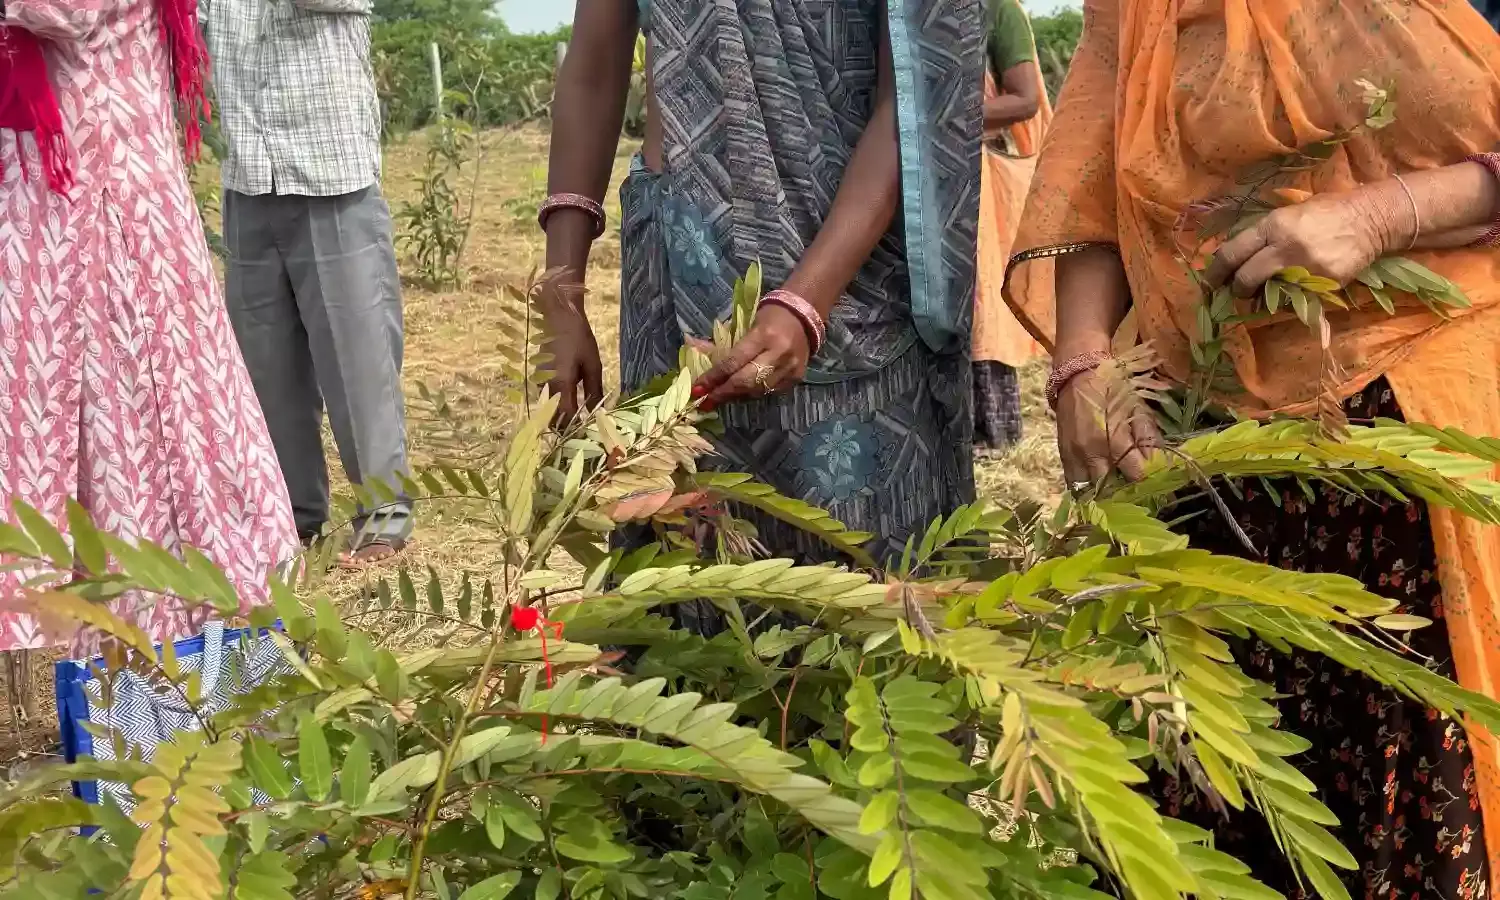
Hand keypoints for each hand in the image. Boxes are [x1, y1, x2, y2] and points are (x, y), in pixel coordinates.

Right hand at [538, 277, 602, 424]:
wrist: (558, 316)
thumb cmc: (579, 338)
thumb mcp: (592, 365)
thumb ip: (594, 391)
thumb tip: (597, 414)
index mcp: (561, 383)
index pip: (564, 418)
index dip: (575, 430)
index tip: (588, 434)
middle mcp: (545, 386)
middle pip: (551, 419)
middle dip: (565, 427)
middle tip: (584, 430)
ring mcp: (539, 382)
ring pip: (547, 410)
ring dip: (560, 418)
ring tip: (578, 419)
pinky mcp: (538, 377)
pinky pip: (545, 399)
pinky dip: (556, 406)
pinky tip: (570, 404)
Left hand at [692, 306, 810, 409]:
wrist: (804, 315)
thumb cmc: (771, 316)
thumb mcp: (746, 323)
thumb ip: (726, 344)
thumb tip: (697, 354)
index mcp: (764, 336)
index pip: (733, 362)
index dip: (714, 378)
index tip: (698, 389)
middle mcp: (778, 354)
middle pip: (745, 381)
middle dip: (722, 393)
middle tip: (704, 401)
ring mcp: (789, 369)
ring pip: (756, 390)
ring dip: (735, 396)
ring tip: (719, 398)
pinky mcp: (796, 378)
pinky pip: (768, 391)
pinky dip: (751, 393)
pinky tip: (740, 393)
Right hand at [1055, 367, 1160, 484]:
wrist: (1076, 375)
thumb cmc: (1112, 388)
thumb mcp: (1137, 408)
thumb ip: (1148, 437)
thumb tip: (1160, 463)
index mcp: (1112, 440)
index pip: (1135, 474)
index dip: (1148, 480)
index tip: (1157, 481)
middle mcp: (1089, 453)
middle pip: (1111, 488)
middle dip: (1125, 490)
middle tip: (1137, 486)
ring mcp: (1073, 456)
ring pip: (1089, 489)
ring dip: (1104, 491)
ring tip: (1116, 486)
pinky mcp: (1063, 456)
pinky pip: (1074, 482)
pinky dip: (1087, 485)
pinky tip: (1098, 480)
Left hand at [1205, 187, 1398, 297]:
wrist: (1370, 220)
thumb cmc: (1326, 212)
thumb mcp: (1290, 214)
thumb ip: (1264, 233)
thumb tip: (1237, 255)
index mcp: (1273, 225)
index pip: (1232, 252)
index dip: (1216, 271)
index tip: (1209, 281)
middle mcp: (1285, 247)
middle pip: (1245, 277)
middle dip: (1236, 289)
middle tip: (1235, 291)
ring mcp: (1304, 267)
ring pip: (1267, 293)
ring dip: (1260, 296)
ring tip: (1263, 291)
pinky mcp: (1322, 283)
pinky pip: (1294, 299)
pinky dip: (1287, 299)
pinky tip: (1291, 290)